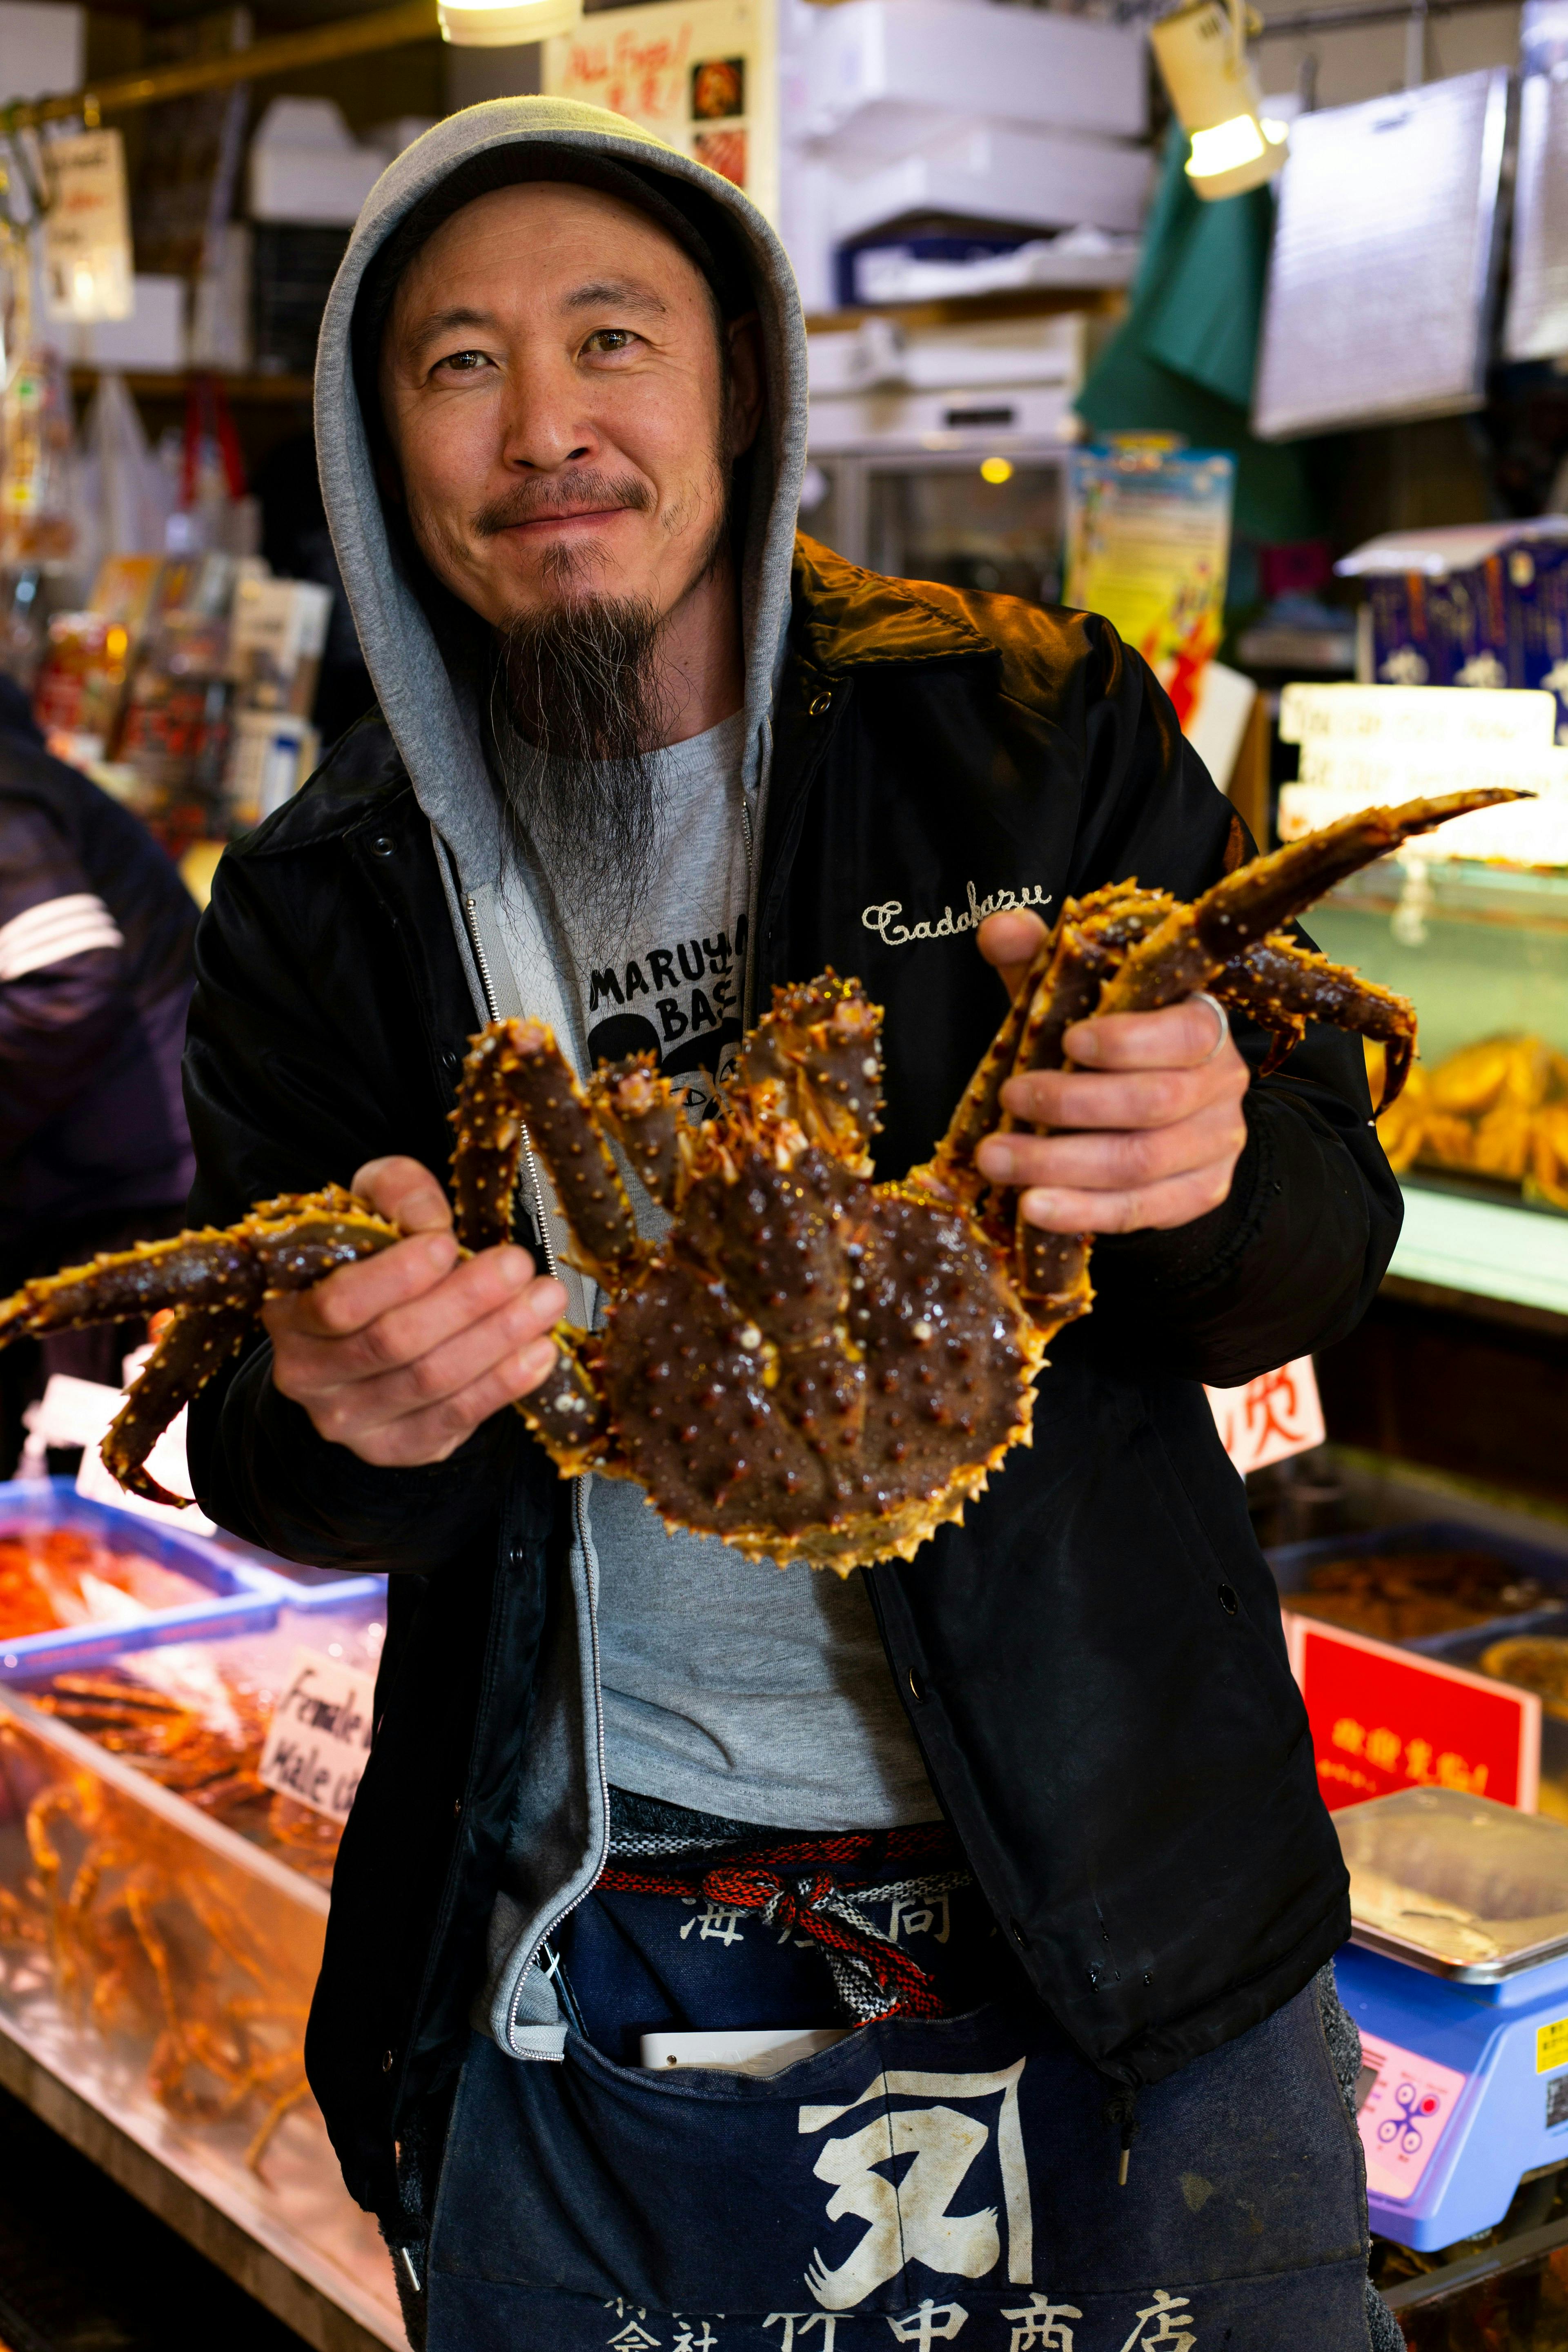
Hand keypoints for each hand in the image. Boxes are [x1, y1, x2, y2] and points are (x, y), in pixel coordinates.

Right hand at [263, 1155, 565, 1465]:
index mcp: (290, 1310)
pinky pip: (455, 1418)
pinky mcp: (396, 1446)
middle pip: (394, 1342)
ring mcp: (350, 1420)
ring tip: (545, 1301)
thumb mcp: (371, 1207)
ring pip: (431, 1381)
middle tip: (519, 1265)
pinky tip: (539, 1351)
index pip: (337, 1302)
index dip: (396, 1275)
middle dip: (466, 1301)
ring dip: (499, 1338)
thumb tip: (432, 1222)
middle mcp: (308, 1374)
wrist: (368, 1333)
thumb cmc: (370, 1262)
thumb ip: (397, 1194)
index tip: (448, 1243)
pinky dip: (504, 1384)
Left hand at [971, 910, 1249, 1233]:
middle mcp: (1222, 1083)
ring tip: (996, 1160)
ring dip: (1061, 1165)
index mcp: (1202, 1021)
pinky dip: (1082, 1212)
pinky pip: (1141, 1211)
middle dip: (1071, 1106)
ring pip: (1141, 1163)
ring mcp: (1216, 1144)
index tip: (1069, 1041)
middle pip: (1154, 1102)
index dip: (1129, 1040)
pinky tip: (1032, 1207)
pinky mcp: (1199, 1194)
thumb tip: (1000, 927)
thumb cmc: (1102, 1041)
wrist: (1146, 1111)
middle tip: (1008, 1099)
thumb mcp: (1073, 997)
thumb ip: (1040, 959)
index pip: (1185, 1032)